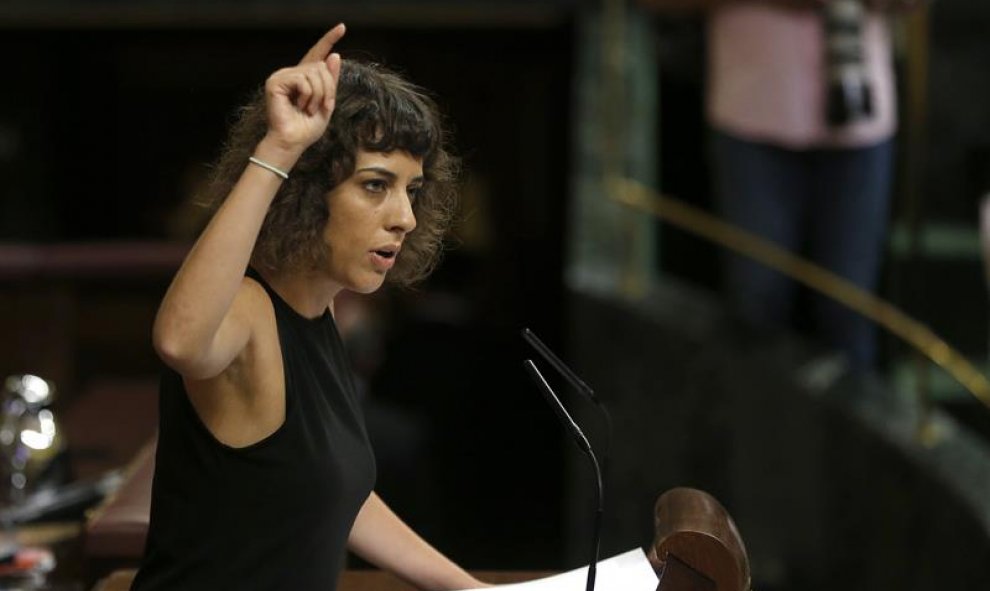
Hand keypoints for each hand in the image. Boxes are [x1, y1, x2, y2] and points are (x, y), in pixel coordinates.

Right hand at [261, 24, 345, 157]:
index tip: (342, 27)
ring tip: (310, 109)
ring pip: (314, 72)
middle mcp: (292, 73)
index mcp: (304, 77)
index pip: (317, 53)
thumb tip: (334, 55)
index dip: (329, 39)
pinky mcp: (275, 82)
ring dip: (319, 94)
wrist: (293, 142)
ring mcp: (282, 76)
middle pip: (321, 66)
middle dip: (328, 88)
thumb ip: (331, 81)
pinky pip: (303, 79)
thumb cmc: (307, 128)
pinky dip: (308, 95)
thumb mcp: (327, 103)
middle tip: (322, 106)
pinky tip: (300, 106)